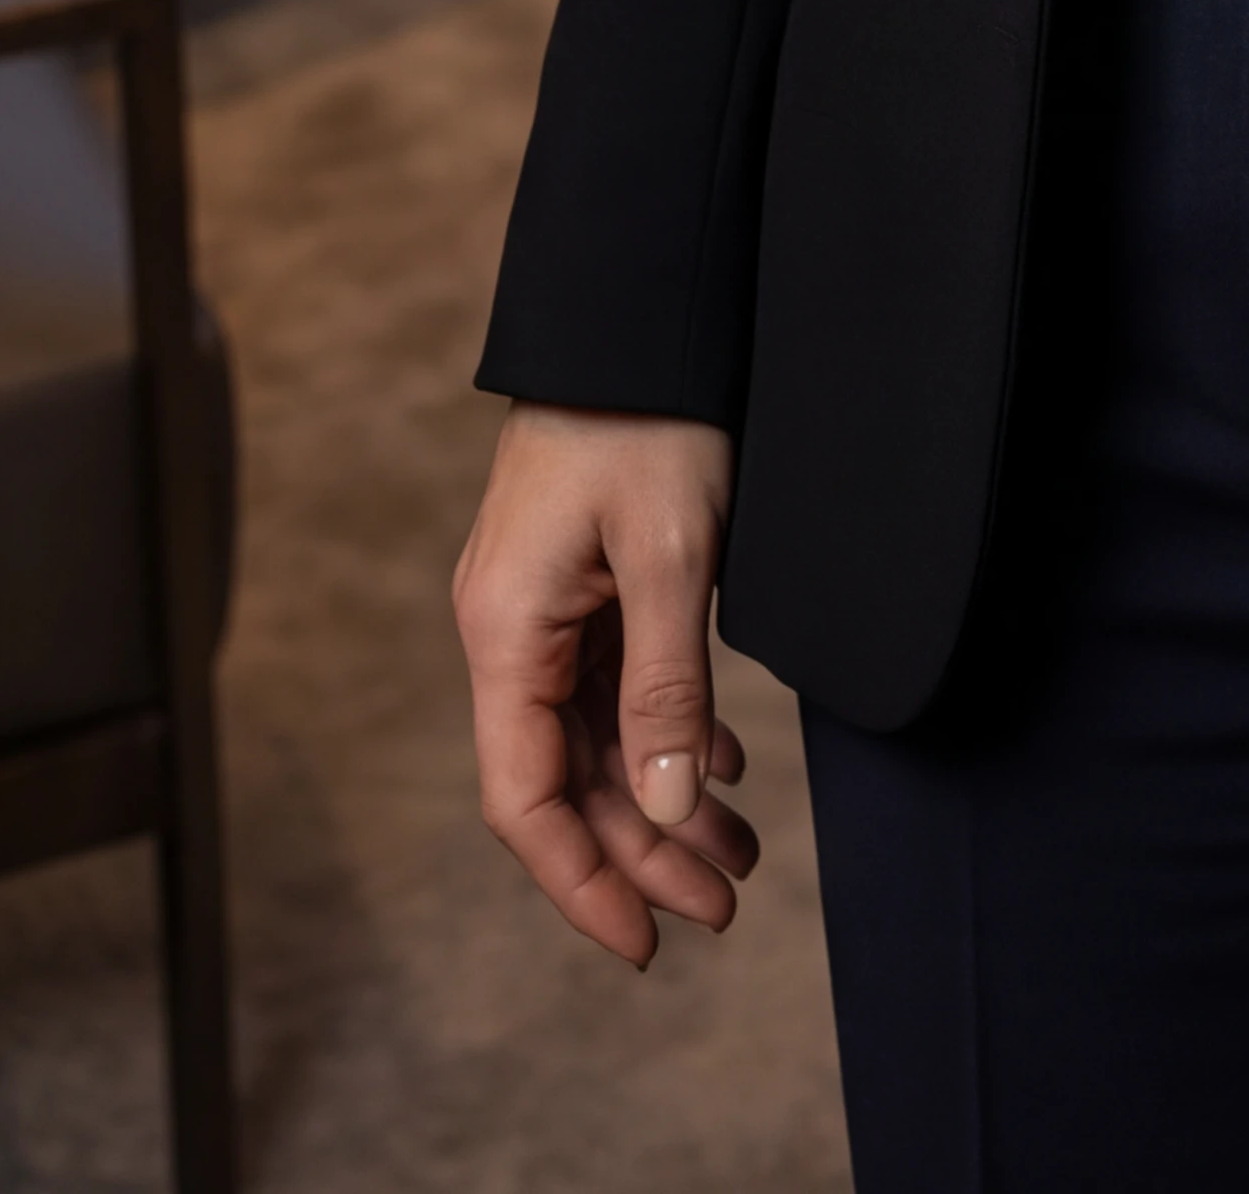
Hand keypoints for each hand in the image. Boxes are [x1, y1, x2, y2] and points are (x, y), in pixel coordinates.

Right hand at [454, 405, 751, 968]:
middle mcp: (512, 627)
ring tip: (741, 856)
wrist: (644, 305)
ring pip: (598, 735)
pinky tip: (723, 767)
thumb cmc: (649, 416)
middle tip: (725, 906)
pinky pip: (616, 682)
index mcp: (506, 632)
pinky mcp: (583, 576)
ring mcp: (546, 603)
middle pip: (567, 777)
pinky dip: (668, 731)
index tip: (644, 942)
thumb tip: (660, 813)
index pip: (525, 799)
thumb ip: (664, 689)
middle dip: (641, 851)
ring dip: (663, 798)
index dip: (581, 880)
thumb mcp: (669, 556)